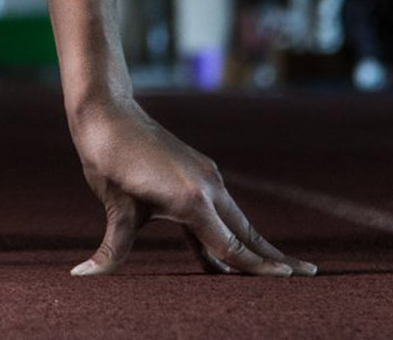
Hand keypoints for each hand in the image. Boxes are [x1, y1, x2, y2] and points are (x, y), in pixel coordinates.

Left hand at [67, 95, 316, 276]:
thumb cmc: (107, 157)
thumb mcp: (114, 207)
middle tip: (310, 276)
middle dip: (274, 258)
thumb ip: (112, 248)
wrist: (105, 110)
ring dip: (254, 245)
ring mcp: (204, 176)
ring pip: (235, 221)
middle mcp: (207, 187)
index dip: (260, 269)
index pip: (233, 247)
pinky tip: (222, 258)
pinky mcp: (196, 171)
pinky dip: (228, 232)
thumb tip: (81, 275)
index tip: (293, 281)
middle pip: (247, 233)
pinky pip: (218, 210)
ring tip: (280, 269)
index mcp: (191, 199)